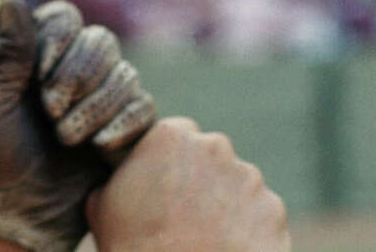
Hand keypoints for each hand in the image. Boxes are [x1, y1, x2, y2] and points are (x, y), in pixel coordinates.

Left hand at [0, 0, 155, 251]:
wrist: (19, 214)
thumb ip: (5, 51)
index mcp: (39, 55)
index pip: (65, 17)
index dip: (59, 38)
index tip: (40, 71)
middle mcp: (75, 69)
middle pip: (100, 41)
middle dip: (76, 78)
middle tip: (50, 112)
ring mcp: (105, 98)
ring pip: (125, 74)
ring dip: (93, 108)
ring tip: (65, 139)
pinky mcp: (129, 129)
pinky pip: (145, 109)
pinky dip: (121, 126)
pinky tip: (99, 148)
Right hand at [86, 117, 289, 251]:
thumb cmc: (132, 247)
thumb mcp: (102, 203)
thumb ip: (120, 176)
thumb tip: (122, 177)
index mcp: (172, 136)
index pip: (179, 134)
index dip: (172, 161)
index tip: (167, 185)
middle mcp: (215, 146)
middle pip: (212, 156)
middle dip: (203, 178)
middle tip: (187, 214)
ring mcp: (249, 178)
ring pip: (239, 185)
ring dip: (228, 204)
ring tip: (208, 238)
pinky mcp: (273, 211)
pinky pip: (261, 216)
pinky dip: (250, 231)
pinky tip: (227, 250)